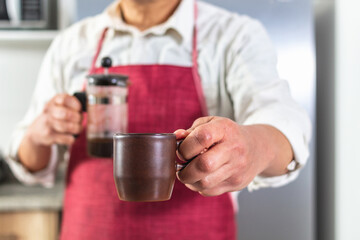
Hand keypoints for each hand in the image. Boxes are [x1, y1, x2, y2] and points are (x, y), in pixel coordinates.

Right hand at [26, 94, 81, 146]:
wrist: (38, 131)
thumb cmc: (55, 116)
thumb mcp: (61, 106)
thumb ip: (73, 104)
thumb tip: (91, 106)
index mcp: (54, 101)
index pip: (64, 99)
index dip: (75, 104)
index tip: (79, 109)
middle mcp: (49, 111)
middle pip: (64, 113)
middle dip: (77, 118)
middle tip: (80, 120)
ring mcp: (47, 124)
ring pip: (64, 126)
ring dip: (76, 128)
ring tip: (78, 128)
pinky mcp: (49, 136)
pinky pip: (65, 138)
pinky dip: (71, 138)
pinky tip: (71, 136)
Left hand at [175, 116, 291, 196]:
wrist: (258, 148)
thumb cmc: (227, 134)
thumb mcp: (212, 123)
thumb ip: (191, 131)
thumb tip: (176, 138)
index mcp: (224, 129)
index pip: (202, 137)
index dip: (185, 147)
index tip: (181, 151)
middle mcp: (233, 149)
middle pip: (204, 165)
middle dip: (185, 170)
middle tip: (180, 168)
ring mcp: (237, 168)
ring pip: (205, 183)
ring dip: (190, 181)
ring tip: (188, 174)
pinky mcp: (237, 183)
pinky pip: (210, 191)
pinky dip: (199, 187)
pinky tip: (200, 178)